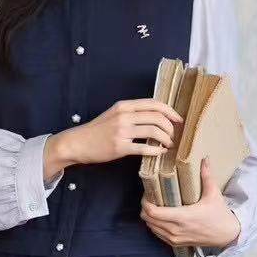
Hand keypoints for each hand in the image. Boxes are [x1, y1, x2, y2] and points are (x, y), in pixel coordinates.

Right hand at [59, 98, 183, 167]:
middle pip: (157, 117)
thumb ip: (133, 113)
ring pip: (153, 132)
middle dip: (170, 127)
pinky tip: (160, 152)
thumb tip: (156, 117)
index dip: (170, 111)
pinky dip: (155, 151)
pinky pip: (143, 148)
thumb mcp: (114, 114)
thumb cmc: (98, 130)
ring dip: (165, 139)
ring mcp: (122, 132)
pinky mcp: (119, 147)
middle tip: (173, 135)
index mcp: (124, 106)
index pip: (153, 103)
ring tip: (168, 144)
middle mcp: (124, 116)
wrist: (78, 142)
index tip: (178, 119)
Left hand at [140, 157, 239, 250]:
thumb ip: (207, 176)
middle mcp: (176, 229)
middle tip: (149, 196)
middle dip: (145, 207)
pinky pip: (157, 234)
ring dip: (149, 216)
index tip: (148, 192)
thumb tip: (204, 158)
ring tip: (154, 205)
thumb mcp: (214, 194)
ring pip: (151, 227)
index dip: (145, 201)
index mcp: (183, 217)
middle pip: (148, 219)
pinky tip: (160, 216)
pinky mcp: (176, 243)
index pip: (153, 212)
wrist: (227, 235)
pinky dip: (155, 225)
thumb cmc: (220, 214)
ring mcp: (175, 238)